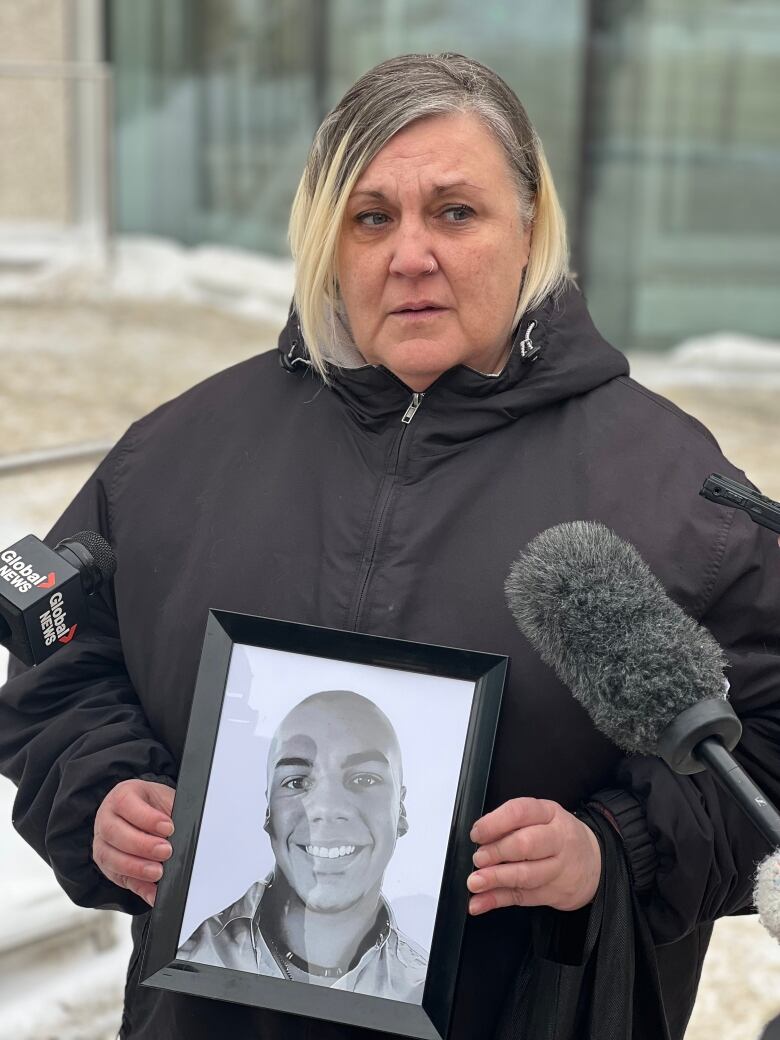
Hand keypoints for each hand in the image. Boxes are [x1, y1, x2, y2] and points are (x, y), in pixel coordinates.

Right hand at [93, 779, 174, 905]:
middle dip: (142, 845)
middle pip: (114, 833)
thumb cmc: (154, 806)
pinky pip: (120, 879)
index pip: (126, 804)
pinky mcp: (108, 867)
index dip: (147, 818)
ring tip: (158, 872)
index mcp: (121, 797)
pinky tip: (153, 892)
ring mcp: (103, 844)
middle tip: (165, 851)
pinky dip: (139, 888)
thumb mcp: (163, 799)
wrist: (144, 815)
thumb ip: (171, 811)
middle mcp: (106, 819)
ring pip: (110, 858)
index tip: (168, 827)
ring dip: (136, 868)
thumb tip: (184, 829)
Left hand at [467, 797, 600, 913]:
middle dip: (497, 852)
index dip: (494, 823)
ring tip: (475, 881)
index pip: (520, 812)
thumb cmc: (558, 836)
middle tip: (479, 858)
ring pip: (525, 875)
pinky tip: (480, 902)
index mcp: (549, 813)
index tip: (476, 834)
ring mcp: (559, 869)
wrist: (596, 862)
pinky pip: (523, 898)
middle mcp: (557, 839)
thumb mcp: (541, 818)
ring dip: (496, 879)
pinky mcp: (555, 893)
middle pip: (525, 845)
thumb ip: (511, 825)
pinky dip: (497, 901)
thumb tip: (478, 837)